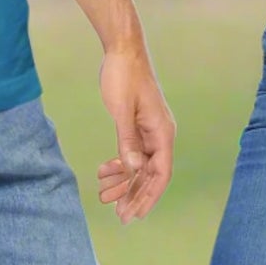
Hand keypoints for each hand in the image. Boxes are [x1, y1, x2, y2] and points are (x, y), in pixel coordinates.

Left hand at [96, 44, 175, 222]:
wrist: (122, 49)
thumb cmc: (123, 75)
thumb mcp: (122, 109)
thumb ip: (127, 140)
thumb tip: (132, 169)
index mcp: (162, 131)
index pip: (161, 174)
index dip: (148, 196)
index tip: (133, 214)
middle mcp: (160, 133)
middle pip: (151, 174)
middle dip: (134, 194)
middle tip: (117, 215)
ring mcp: (149, 129)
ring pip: (140, 164)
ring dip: (124, 181)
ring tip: (104, 196)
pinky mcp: (138, 124)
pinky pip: (132, 151)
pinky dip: (119, 163)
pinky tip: (104, 172)